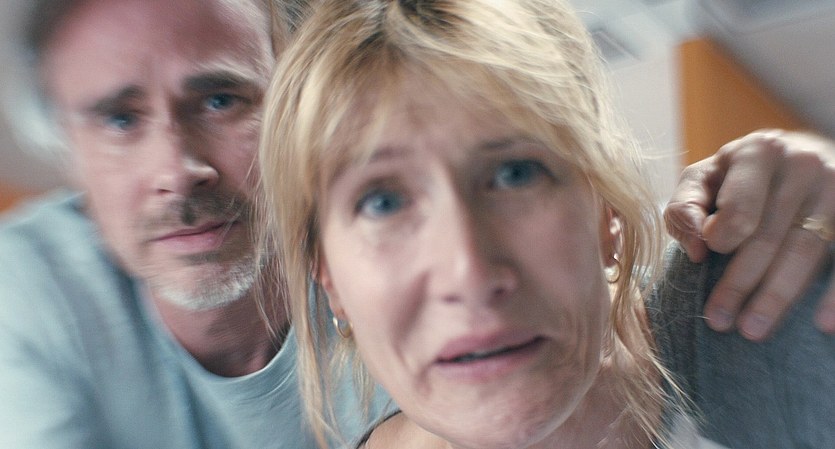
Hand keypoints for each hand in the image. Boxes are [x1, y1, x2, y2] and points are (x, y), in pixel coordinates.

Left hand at [665, 129, 834, 340]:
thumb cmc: (741, 175)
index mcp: (758, 151)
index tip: (706, 260)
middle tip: (719, 322)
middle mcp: (803, 163)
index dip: (721, 238)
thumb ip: (685, 207)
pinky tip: (823, 325)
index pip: (739, 208)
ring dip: (778, 297)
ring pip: (806, 251)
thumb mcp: (705, 178)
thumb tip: (698, 250)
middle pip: (769, 236)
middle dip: (739, 284)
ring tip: (753, 331)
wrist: (803, 155)